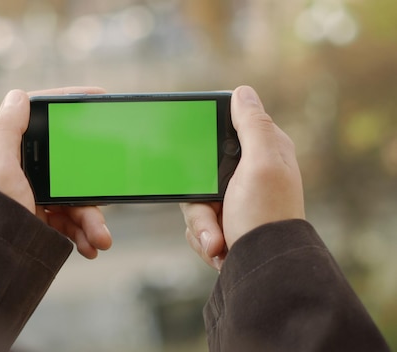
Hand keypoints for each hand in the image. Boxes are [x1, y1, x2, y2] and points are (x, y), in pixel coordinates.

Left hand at [0, 87, 111, 258]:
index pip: (40, 118)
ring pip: (73, 198)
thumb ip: (5, 127)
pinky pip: (69, 223)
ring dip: (92, 219)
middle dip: (91, 182)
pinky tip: (90, 247)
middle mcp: (20, 170)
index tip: (97, 96)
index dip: (68, 104)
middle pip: (67, 163)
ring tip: (101, 239)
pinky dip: (84, 235)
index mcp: (7, 149)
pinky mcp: (39, 221)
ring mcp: (32, 197)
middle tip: (110, 189)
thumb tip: (17, 95)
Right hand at [180, 86, 304, 269]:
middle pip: (200, 170)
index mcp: (263, 151)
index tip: (198, 156)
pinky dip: (204, 237)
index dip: (206, 141)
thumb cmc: (266, 216)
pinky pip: (196, 222)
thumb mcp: (261, 164)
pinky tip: (220, 247)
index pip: (226, 129)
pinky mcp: (224, 222)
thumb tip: (243, 92)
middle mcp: (248, 174)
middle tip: (212, 214)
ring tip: (219, 241)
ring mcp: (234, 200)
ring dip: (202, 225)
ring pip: (193, 200)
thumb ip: (253, 126)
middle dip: (199, 200)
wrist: (263, 270)